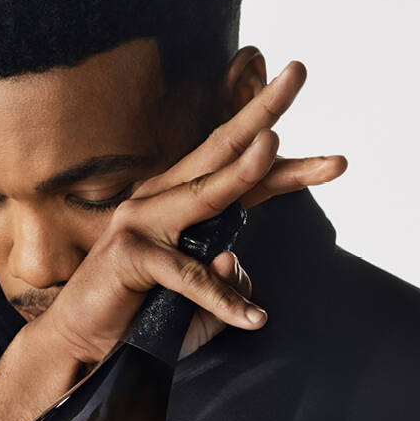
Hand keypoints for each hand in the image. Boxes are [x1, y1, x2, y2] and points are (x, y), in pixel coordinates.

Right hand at [37, 59, 347, 367]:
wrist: (83, 349)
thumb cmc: (140, 324)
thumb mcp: (199, 308)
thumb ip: (224, 286)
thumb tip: (231, 260)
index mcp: (179, 204)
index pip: (239, 174)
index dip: (286, 164)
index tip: (336, 162)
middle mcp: (160, 200)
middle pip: (221, 150)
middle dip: (263, 112)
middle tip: (298, 71)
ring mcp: (141, 221)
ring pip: (205, 193)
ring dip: (242, 168)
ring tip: (274, 148)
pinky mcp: (130, 254)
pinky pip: (188, 274)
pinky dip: (220, 299)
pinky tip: (252, 318)